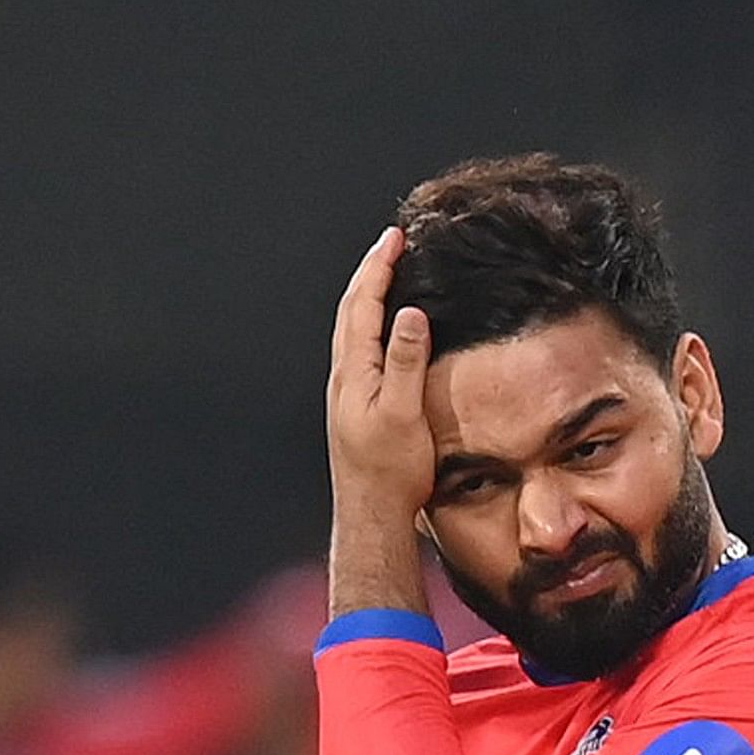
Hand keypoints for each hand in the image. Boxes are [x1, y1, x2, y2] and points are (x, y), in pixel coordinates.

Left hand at [322, 227, 436, 607]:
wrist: (371, 516)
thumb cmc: (391, 472)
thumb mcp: (404, 414)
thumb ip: (406, 362)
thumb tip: (410, 314)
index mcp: (354, 373)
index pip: (363, 306)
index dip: (379, 268)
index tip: (395, 238)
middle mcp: (343, 378)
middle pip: (351, 311)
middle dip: (371, 273)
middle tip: (391, 244)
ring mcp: (346, 394)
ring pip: (351, 330)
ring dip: (367, 297)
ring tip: (386, 275)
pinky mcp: (354, 408)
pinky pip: (359, 349)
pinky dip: (369, 324)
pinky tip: (383, 331)